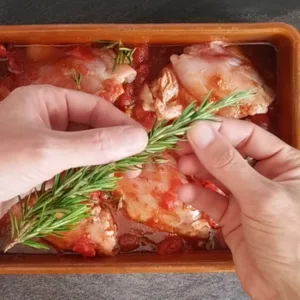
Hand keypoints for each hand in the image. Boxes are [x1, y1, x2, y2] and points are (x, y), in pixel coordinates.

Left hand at [0, 85, 147, 202]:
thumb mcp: (49, 151)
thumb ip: (95, 145)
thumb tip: (140, 138)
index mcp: (46, 101)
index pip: (95, 107)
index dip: (120, 123)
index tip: (142, 141)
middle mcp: (48, 118)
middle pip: (92, 127)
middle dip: (114, 144)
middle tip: (137, 161)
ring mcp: (46, 143)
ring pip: (85, 147)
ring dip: (104, 160)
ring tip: (126, 172)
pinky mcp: (43, 166)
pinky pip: (74, 165)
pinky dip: (88, 173)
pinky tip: (102, 181)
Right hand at [177, 119, 299, 299]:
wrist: (288, 293)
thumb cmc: (290, 240)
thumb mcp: (260, 196)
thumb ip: (227, 163)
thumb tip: (198, 131)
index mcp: (283, 163)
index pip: (248, 135)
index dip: (220, 130)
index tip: (192, 128)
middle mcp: (263, 176)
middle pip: (228, 153)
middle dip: (204, 151)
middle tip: (180, 148)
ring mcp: (245, 196)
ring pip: (216, 175)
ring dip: (197, 170)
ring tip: (181, 167)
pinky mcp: (231, 216)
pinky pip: (211, 199)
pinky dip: (197, 194)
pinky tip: (185, 192)